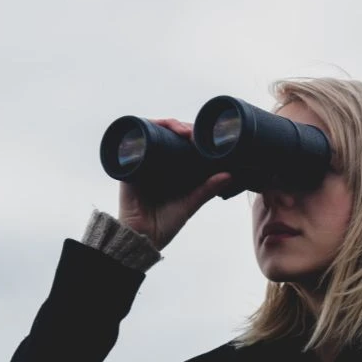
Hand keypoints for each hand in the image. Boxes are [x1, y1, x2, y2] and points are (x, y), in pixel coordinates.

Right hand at [117, 118, 231, 250]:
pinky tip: (155, 126)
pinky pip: (134, 140)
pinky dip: (143, 129)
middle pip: (169, 133)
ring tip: (180, 130)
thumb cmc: (165, 224)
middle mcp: (159, 161)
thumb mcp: (190, 204)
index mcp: (175, 169)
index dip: (193, 134)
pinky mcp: (130, 164)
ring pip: (154, 131)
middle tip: (192, 132)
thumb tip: (230, 175)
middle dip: (181, 126)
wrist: (140, 236)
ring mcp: (144, 160)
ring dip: (166, 124)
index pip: (184, 143)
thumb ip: (207, 190)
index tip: (206, 135)